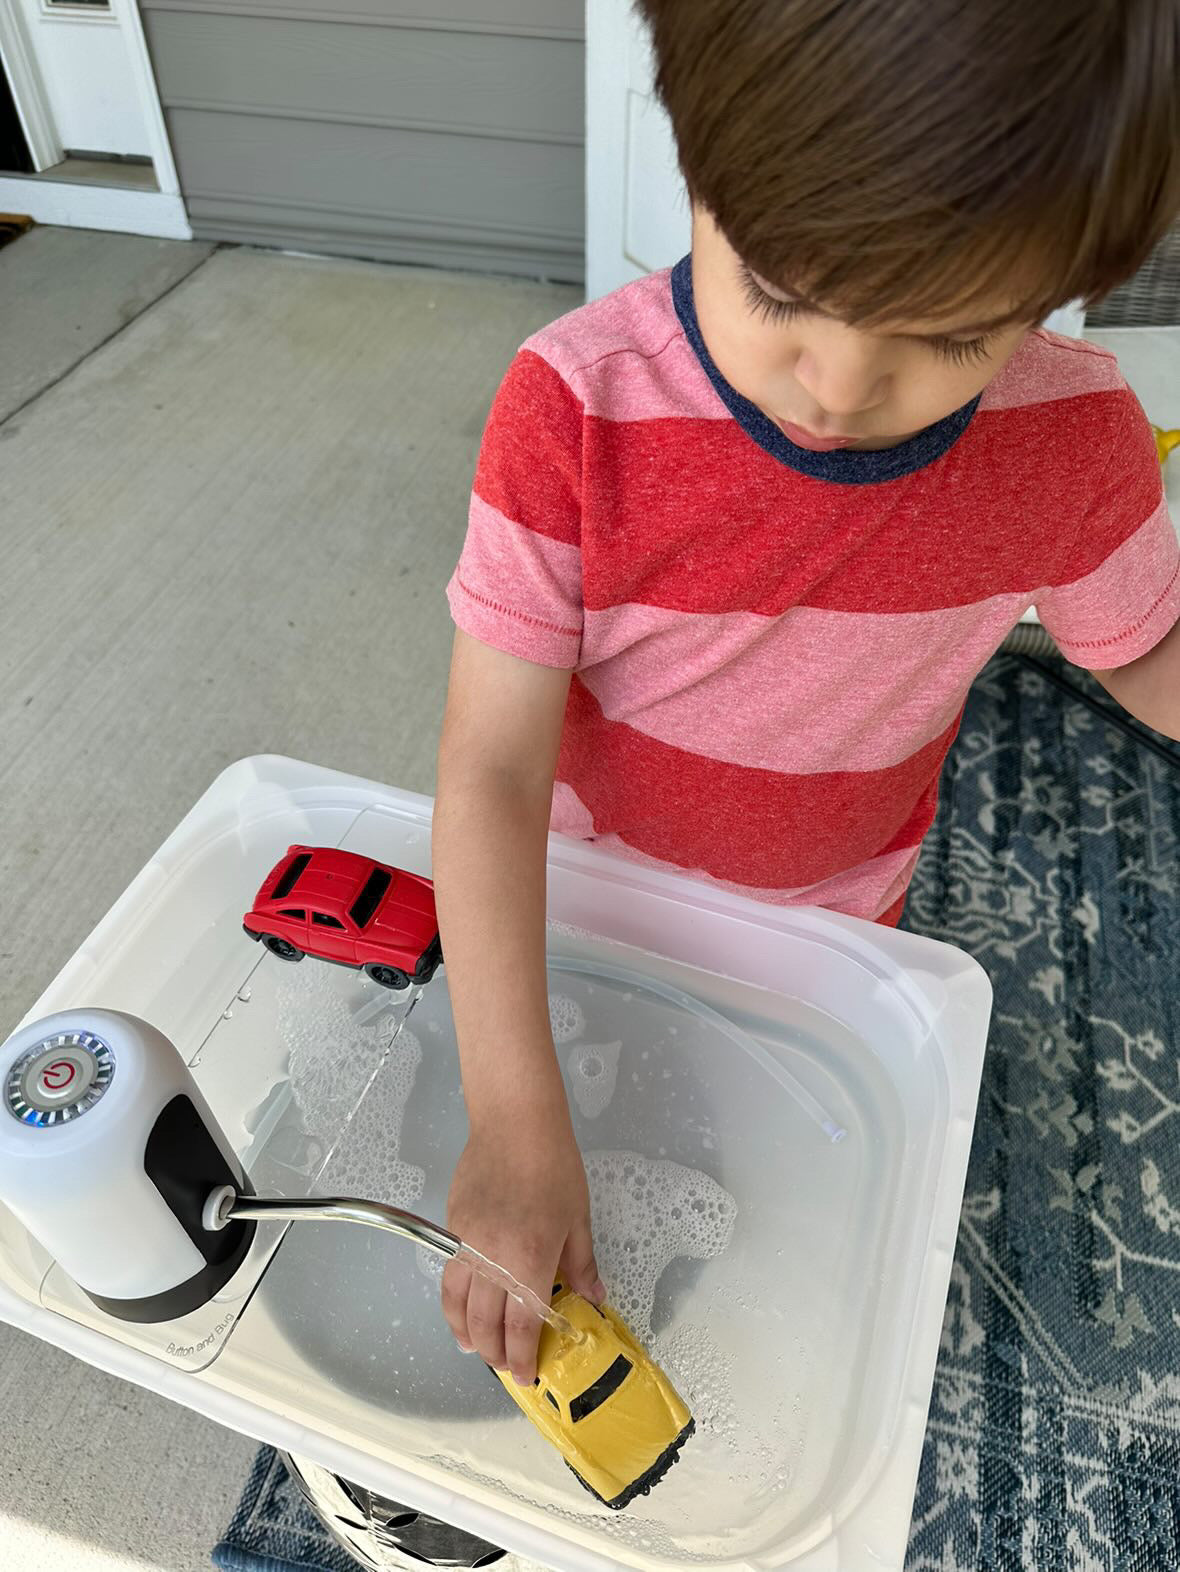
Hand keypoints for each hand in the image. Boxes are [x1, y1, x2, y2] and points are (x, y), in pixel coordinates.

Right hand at [442, 1121, 604, 1385]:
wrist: (514, 1123)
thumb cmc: (554, 1166)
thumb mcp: (578, 1217)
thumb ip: (581, 1264)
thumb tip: (594, 1300)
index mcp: (529, 1262)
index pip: (520, 1327)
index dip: (523, 1359)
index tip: (527, 1378)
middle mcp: (491, 1261)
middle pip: (484, 1324)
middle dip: (493, 1353)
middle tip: (504, 1366)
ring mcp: (466, 1244)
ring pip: (456, 1304)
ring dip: (464, 1333)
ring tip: (473, 1347)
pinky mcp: (452, 1227)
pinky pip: (448, 1275)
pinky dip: (453, 1301)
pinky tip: (462, 1307)